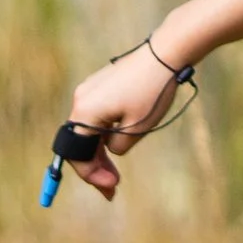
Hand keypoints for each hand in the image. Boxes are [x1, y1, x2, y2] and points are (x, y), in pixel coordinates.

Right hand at [62, 37, 194, 201]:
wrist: (165, 54)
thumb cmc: (152, 92)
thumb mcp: (136, 129)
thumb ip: (117, 146)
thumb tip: (110, 150)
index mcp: (85, 112)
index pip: (78, 154)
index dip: (92, 175)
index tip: (111, 187)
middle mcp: (81, 100)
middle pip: (80, 142)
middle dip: (95, 167)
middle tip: (112, 188)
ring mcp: (89, 91)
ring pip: (88, 130)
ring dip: (100, 152)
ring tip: (114, 173)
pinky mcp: (100, 86)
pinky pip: (96, 117)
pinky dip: (104, 134)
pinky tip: (117, 146)